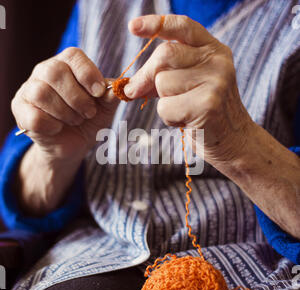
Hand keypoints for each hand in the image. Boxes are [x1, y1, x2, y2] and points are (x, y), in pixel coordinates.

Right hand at [12, 47, 117, 161]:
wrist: (74, 143)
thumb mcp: (105, 107)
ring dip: (66, 113)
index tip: (99, 93)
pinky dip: (52, 125)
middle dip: (78, 98)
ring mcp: (29, 90)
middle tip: (89, 113)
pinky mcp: (21, 111)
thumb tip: (121, 86)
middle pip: (55, 72)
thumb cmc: (89, 120)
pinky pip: (35, 116)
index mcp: (67, 65)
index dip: (88, 73)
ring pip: (42, 93)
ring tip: (75, 121)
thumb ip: (111, 95)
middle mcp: (45, 72)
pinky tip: (58, 128)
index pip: (73, 56)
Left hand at [125, 14, 253, 164]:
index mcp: (213, 50)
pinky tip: (186, 121)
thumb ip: (164, 75)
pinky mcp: (208, 104)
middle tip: (135, 91)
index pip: (183, 27)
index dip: (156, 24)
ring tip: (182, 110)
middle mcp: (217, 61)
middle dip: (144, 76)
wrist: (233, 140)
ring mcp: (216, 81)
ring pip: (163, 83)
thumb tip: (129, 85)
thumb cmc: (204, 112)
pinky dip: (168, 118)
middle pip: (164, 55)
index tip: (132, 27)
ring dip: (163, 102)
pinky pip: (166, 107)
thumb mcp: (187, 85)